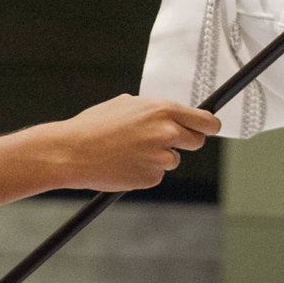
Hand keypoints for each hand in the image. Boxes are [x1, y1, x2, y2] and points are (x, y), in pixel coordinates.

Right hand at [54, 93, 222, 191]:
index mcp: (164, 110)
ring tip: (131, 151)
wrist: (71, 152)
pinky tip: (125, 164)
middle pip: (196, 142)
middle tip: (164, 142)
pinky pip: (157, 174)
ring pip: (173, 160)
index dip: (210, 125)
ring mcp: (160, 158)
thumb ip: (156, 110)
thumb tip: (173, 114)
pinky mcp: (151, 178)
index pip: (205, 121)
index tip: (211, 128)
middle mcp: (168, 133)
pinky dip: (146, 171)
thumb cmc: (95, 125)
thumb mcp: (128, 104)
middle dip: (185, 142)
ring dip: (160, 157)